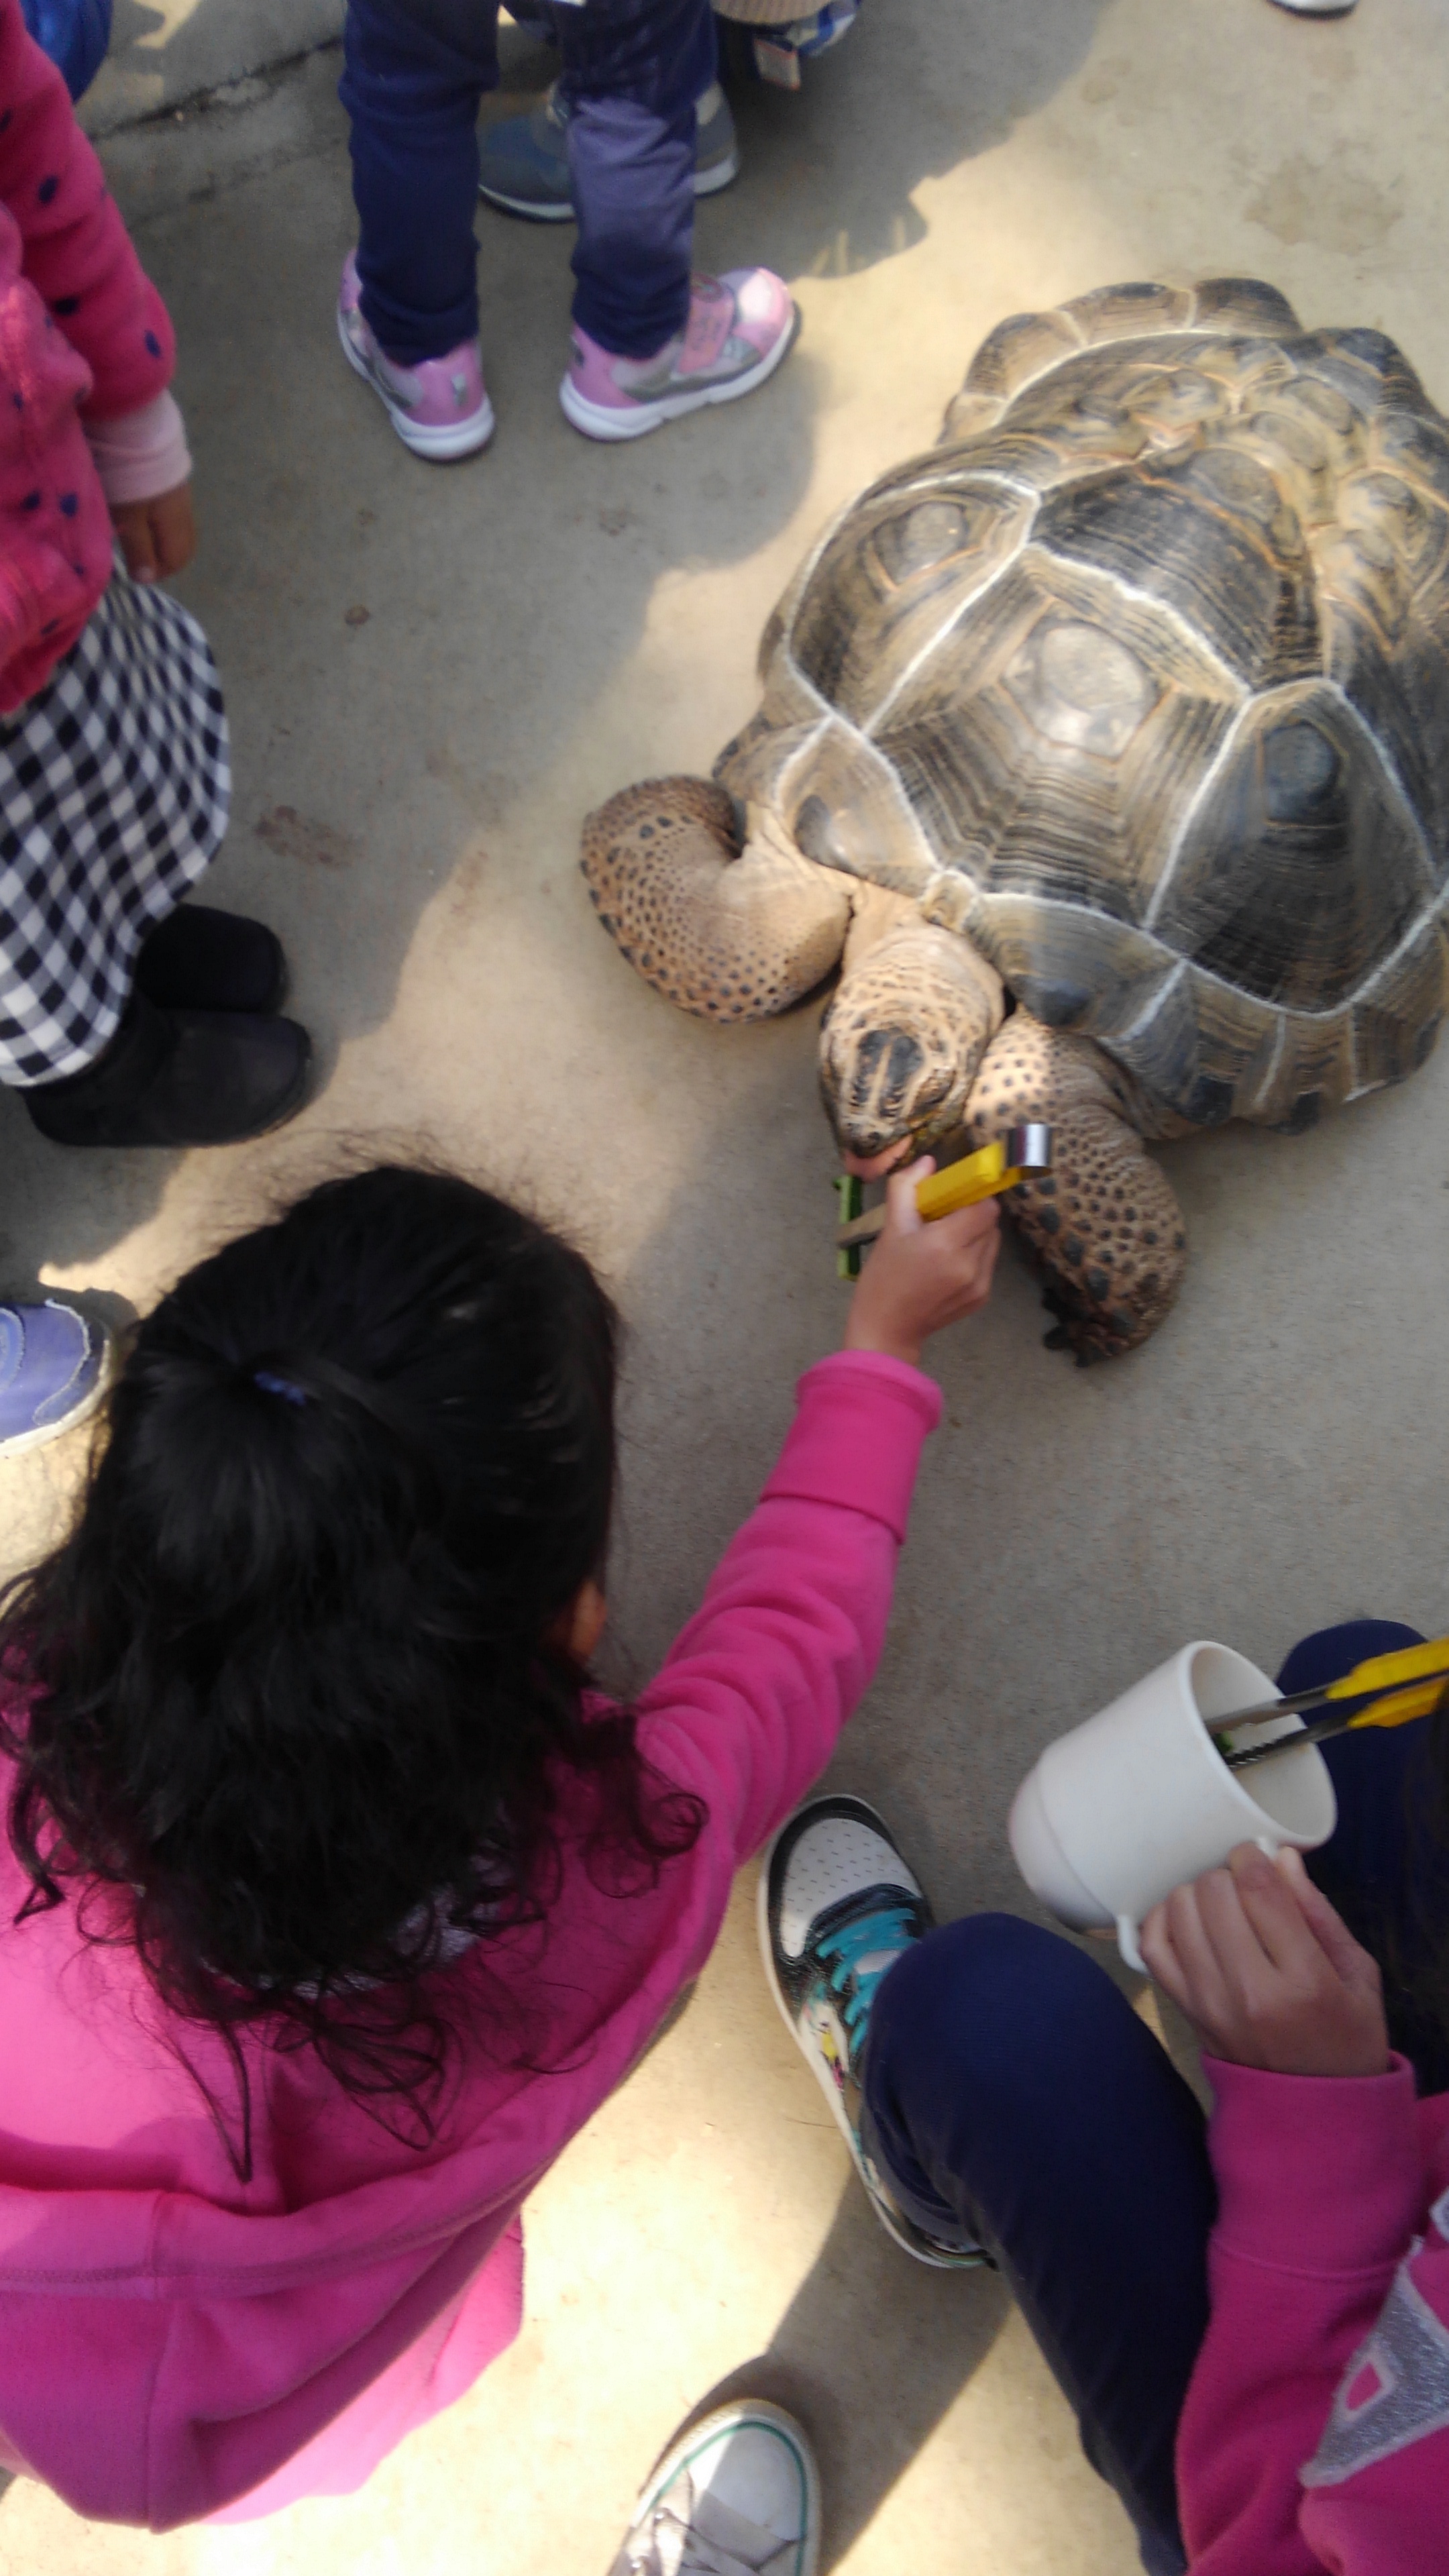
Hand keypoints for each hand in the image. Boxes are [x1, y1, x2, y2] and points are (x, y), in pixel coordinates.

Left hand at [110, 480, 195, 583]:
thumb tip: (147, 579)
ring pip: (177, 530)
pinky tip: (142, 516)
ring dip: (160, 541)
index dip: (157, 572)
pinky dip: (159, 524)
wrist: (135, 428)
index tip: (135, 572)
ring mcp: (180, 495)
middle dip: (163, 559)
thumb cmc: (129, 478)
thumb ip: (139, 549)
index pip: (176, 559)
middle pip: (182, 546)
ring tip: (137, 539)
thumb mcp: (129, 516)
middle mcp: (184, 511)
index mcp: (175, 523)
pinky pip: (172, 513)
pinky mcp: (171, 481)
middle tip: (139, 561)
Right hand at [844, 1155, 999, 1367]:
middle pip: (991, 1222)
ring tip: (947, 1242)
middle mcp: (969, 1264)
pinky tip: (949, 1263)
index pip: (985, 1207)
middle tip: (946, 1218)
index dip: (973, 1196)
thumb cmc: (883, 1276)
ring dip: (975, 1234)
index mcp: (945, 1244)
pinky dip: (974, 1255)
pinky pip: (988, 1262)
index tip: (955, 1197)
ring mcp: (979, 1283)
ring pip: (992, 1242)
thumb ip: (907, 1189)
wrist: (887, 1329)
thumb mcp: (890, 1229)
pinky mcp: (982, 1297)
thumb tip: (928, 1161)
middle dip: (972, 1214)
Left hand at [1140, 1844, 1389, 2078]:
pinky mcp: (1184, 2012)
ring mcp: (1209, 2005)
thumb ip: (1319, 1913)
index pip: (1259, 1892)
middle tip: (1246, 1891)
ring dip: (1198, 1895)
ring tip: (1222, 1907)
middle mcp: (1249, 1993)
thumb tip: (1280, 1858)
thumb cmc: (1346, 2037)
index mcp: (1304, 1982)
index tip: (1256, 1857)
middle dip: (1228, 1877)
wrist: (1313, 2110)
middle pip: (1214, 1895)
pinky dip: (1163, 1920)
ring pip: (1179, 1912)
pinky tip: (1188, 1920)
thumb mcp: (1358, 1975)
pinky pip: (1152, 1947)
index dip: (1252, 1858)